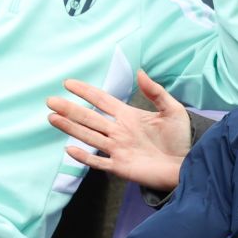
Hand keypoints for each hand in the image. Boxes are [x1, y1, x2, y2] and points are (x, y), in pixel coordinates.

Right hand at [46, 72, 192, 193]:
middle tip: (50, 100)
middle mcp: (118, 131)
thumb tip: (140, 71)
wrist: (187, 164)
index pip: (102, 101)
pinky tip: (69, 149)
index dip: (86, 92)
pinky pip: (98, 161)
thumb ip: (156, 92)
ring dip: (70, 127)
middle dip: (70, 109)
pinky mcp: (120, 166)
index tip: (68, 83)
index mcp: (128, 116)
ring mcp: (117, 149)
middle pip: (89, 117)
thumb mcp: (172, 110)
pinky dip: (84, 156)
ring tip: (52, 118)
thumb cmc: (180, 138)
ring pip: (88, 135)